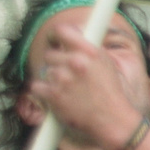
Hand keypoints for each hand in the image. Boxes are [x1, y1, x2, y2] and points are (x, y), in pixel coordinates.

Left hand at [29, 22, 144, 149]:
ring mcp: (63, 78)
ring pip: (45, 71)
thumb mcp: (105, 62)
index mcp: (89, 51)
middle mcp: (75, 62)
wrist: (112, 119)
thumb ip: (87, 47)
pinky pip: (37, 86)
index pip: (62, 31)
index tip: (56, 40)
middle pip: (50, 54)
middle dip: (57, 63)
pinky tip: (58, 96)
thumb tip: (73, 32)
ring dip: (53, 79)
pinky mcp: (53, 94)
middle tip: (67, 74)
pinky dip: (44, 92)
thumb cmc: (110, 92)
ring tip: (67, 89)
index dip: (56, 35)